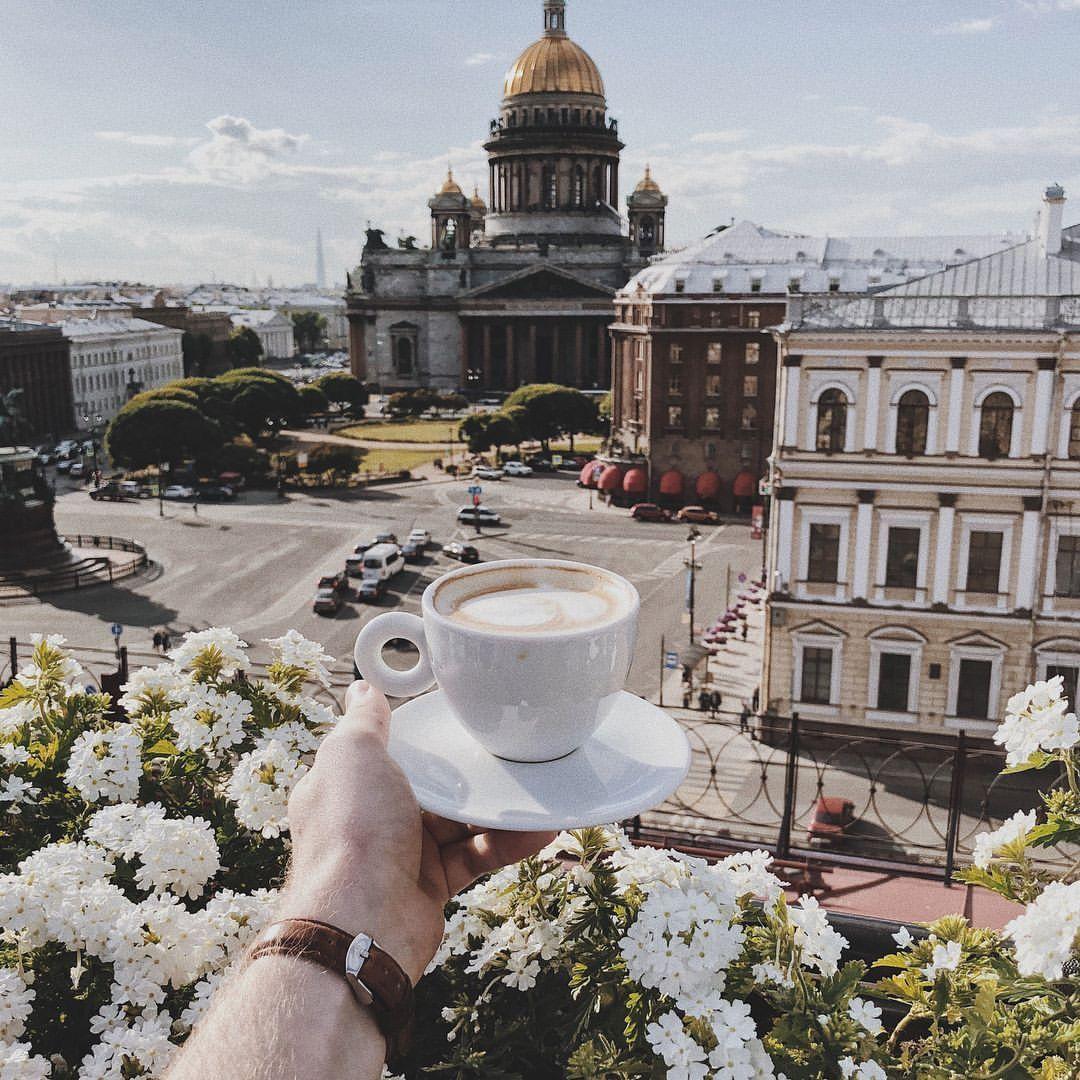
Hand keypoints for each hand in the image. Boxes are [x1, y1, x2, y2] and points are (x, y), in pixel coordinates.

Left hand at [280, 681, 555, 981]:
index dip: (419, 737)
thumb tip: (362, 687)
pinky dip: (506, 842)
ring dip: (497, 807)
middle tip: (509, 749)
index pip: (385, 751)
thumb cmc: (352, 831)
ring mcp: (401, 853)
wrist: (361, 924)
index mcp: (347, 785)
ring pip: (458, 821)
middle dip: (467, 772)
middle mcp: (371, 818)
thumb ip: (363, 721)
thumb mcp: (353, 755)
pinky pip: (476, 855)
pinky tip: (539, 829)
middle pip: (429, 785)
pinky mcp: (431, 885)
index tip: (458, 721)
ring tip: (536, 786)